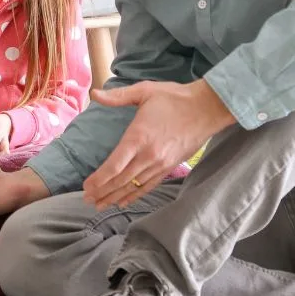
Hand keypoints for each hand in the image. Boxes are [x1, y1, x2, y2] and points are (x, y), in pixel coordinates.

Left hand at [82, 78, 233, 210]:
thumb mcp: (145, 90)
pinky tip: (124, 201)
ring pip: (134, 186)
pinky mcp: (169, 167)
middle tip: (87, 200)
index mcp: (138, 137)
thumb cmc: (175, 98)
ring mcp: (160, 164)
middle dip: (102, 192)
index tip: (86, 187)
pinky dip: (135, 195)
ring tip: (100, 205)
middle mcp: (148, 155)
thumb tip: (94, 94)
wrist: (208, 108)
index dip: (99, 180)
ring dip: (115, 197)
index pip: (114, 166)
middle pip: (121, 180)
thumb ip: (118, 96)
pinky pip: (149, 186)